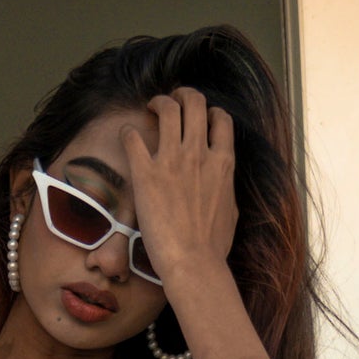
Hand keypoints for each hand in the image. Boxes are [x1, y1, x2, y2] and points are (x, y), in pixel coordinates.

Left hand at [123, 87, 236, 280]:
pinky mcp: (145, 173)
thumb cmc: (213, 246)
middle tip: (172, 100)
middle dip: (183, 95)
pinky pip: (133, 137)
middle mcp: (199, 154)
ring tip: (151, 108)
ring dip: (158, 103)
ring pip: (168, 109)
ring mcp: (172, 161)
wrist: (193, 263)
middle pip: (195, 103)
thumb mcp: (231, 210)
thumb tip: (223, 182)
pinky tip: (126, 135)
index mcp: (223, 162)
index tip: (199, 117)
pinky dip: (128, 131)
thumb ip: (226, 188)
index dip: (209, 111)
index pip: (221, 118)